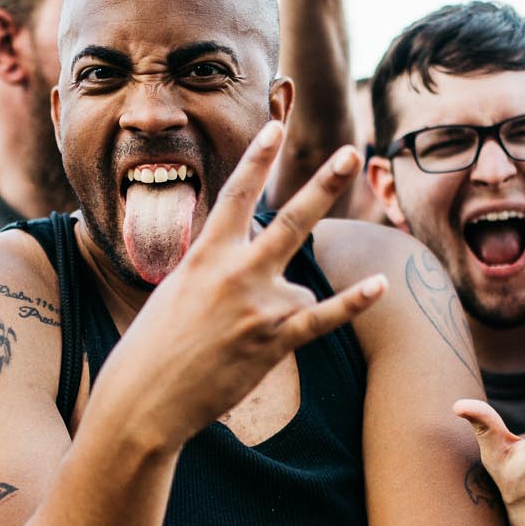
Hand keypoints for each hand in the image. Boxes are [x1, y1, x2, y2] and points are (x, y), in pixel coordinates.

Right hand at [103, 124, 385, 451]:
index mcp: (204, 256)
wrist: (145, 400)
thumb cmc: (152, 348)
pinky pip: (323, 318)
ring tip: (237, 341)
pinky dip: (353, 304)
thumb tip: (245, 264)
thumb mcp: (175, 292)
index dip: (258, 158)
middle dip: (325, 183)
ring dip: (279, 313)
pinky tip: (379, 286)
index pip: (237, 195)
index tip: (277, 125)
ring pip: (299, 290)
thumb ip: (214, 270)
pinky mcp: (274, 343)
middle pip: (292, 219)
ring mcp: (259, 307)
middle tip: (353, 152)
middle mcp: (235, 274)